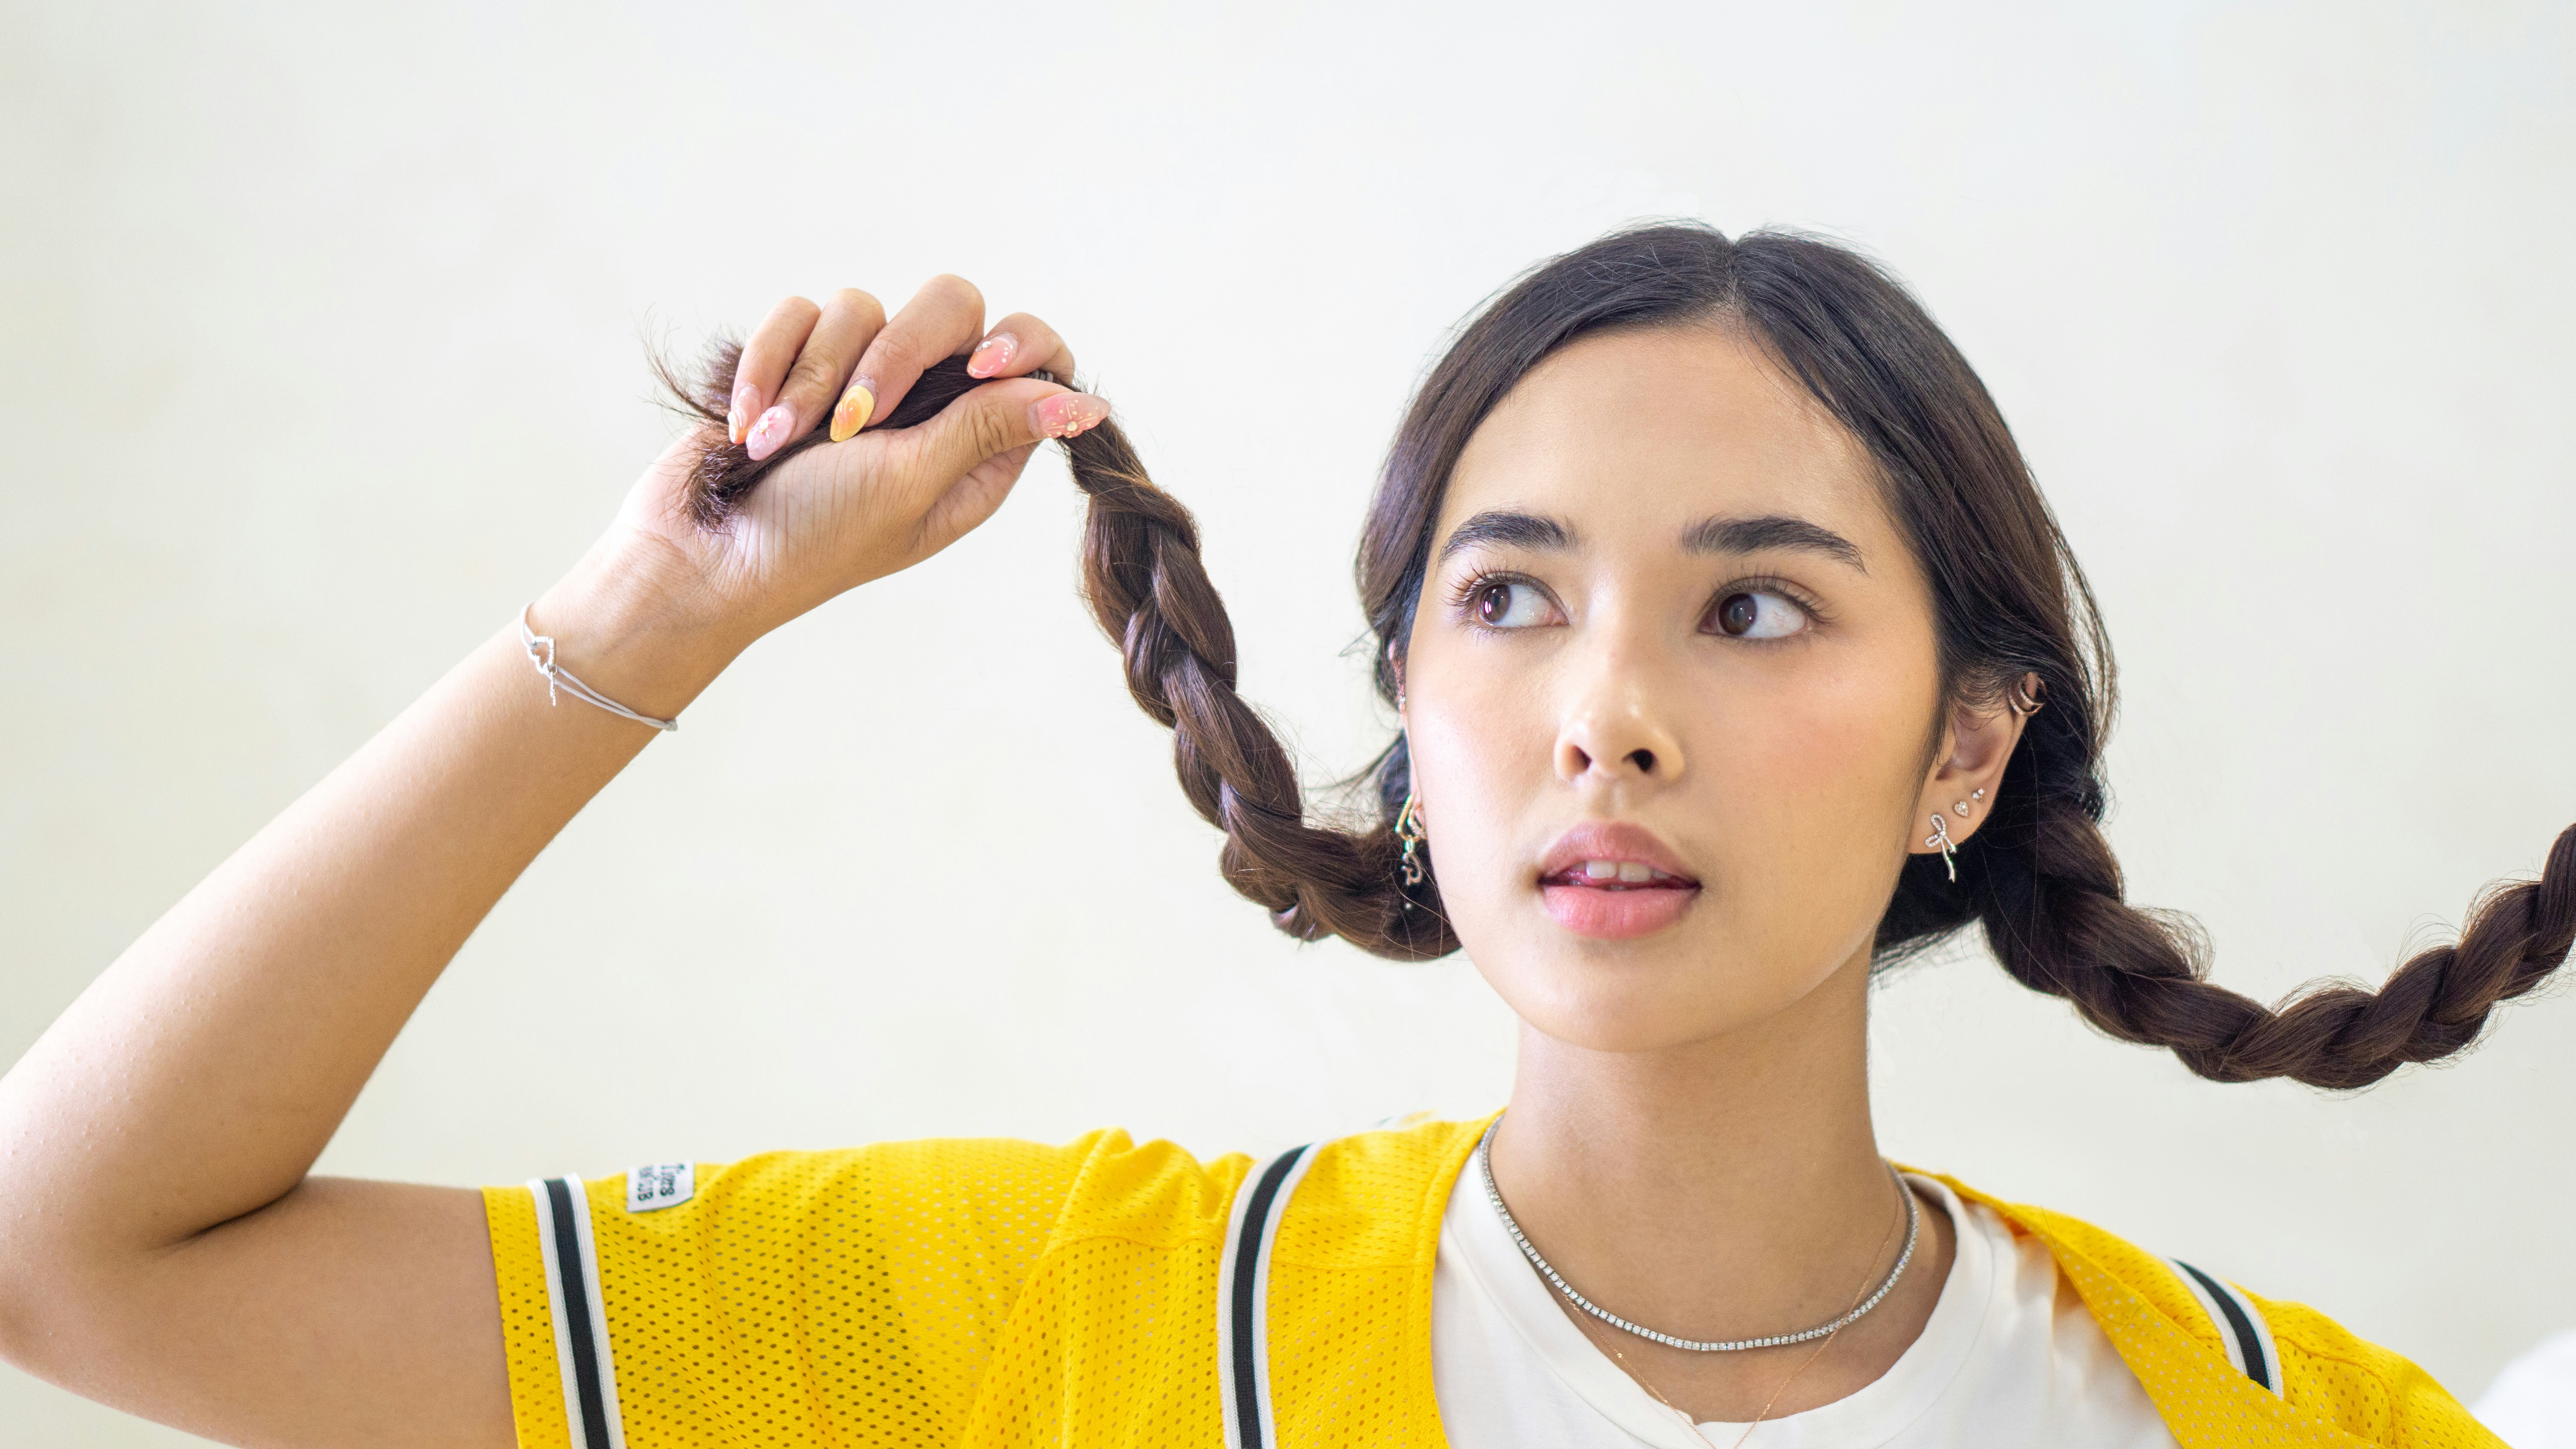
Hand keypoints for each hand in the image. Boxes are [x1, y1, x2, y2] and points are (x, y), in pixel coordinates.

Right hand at [556, 274, 1106, 656]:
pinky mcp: (796, 361)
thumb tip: (1090, 404)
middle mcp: (926, 407)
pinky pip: (797, 313)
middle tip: (855, 420)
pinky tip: (747, 425)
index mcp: (975, 450)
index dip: (1018, 346)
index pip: (1034, 361)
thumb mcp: (912, 483)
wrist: (698, 556)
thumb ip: (989, 426)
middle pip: (951, 308)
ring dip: (814, 376)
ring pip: (861, 306)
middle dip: (895, 355)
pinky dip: (768, 364)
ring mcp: (858, 381)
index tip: (981, 364)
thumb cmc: (812, 536)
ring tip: (782, 441)